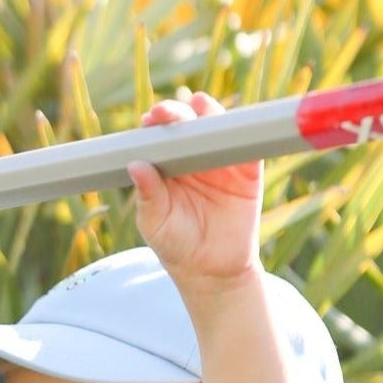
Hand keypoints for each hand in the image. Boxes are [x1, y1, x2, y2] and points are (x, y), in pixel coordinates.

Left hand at [126, 92, 262, 288]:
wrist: (213, 272)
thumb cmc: (176, 246)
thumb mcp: (156, 223)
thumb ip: (147, 196)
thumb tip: (135, 164)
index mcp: (167, 164)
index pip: (160, 134)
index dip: (156, 122)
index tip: (150, 119)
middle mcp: (193, 156)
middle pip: (187, 122)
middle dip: (178, 112)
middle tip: (168, 114)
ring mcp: (221, 160)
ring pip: (217, 126)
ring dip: (209, 112)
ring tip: (200, 109)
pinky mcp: (248, 171)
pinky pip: (248, 145)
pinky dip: (243, 133)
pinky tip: (233, 129)